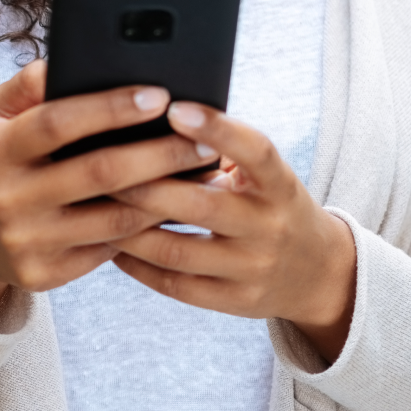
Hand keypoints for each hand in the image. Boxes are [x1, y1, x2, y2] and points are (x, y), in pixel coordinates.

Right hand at [0, 61, 215, 299]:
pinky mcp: (45, 275)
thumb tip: (71, 58)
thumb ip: (29, 85)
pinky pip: (109, 249)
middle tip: (204, 141)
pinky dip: (145, 227)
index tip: (158, 95)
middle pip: (99, 173)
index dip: (110, 108)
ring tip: (201, 174)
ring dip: (165, 195)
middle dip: (160, 154)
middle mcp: (8, 198)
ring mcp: (26, 242)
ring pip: (114, 217)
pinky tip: (174, 207)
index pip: (57, 122)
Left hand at [107, 102, 356, 364]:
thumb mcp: (266, 174)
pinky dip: (138, 264)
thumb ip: (226, 149)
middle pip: (201, 205)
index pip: (255, 151)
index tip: (174, 108)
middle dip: (146, 184)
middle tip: (100, 162)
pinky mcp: (235, 302)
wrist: (316, 272)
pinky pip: (175, 285)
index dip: (216, 128)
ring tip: (94, 205)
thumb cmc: (271, 202)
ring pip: (177, 250)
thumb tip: (158, 118)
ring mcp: (252, 269)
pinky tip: (110, 244)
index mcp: (280, 184)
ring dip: (128, 228)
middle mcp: (270, 227)